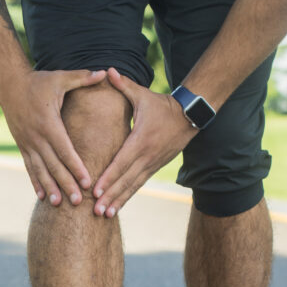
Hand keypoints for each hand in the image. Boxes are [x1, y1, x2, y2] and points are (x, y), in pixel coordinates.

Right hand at [0, 69, 107, 205]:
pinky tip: (41, 197)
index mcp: (49, 122)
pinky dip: (36, 182)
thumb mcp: (60, 77)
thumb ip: (82, 78)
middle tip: (78, 202)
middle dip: (66, 184)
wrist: (9, 84)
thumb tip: (104, 72)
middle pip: (53, 165)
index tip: (87, 181)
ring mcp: (27, 143)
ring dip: (50, 188)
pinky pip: (30, 167)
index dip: (76, 166)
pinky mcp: (22, 145)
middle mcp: (36, 136)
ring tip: (59, 204)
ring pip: (40, 170)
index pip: (65, 149)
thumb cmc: (39, 81)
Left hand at [92, 68, 197, 217]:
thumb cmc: (161, 103)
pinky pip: (139, 184)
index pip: (122, 162)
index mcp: (141, 140)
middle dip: (110, 196)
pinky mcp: (155, 167)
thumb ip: (124, 85)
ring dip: (119, 201)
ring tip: (104, 216)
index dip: (109, 177)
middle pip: (126, 180)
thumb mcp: (143, 94)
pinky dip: (127, 196)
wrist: (190, 115)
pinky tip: (116, 208)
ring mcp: (152, 164)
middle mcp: (147, 156)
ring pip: (133, 186)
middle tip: (95, 211)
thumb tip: (107, 70)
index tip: (96, 191)